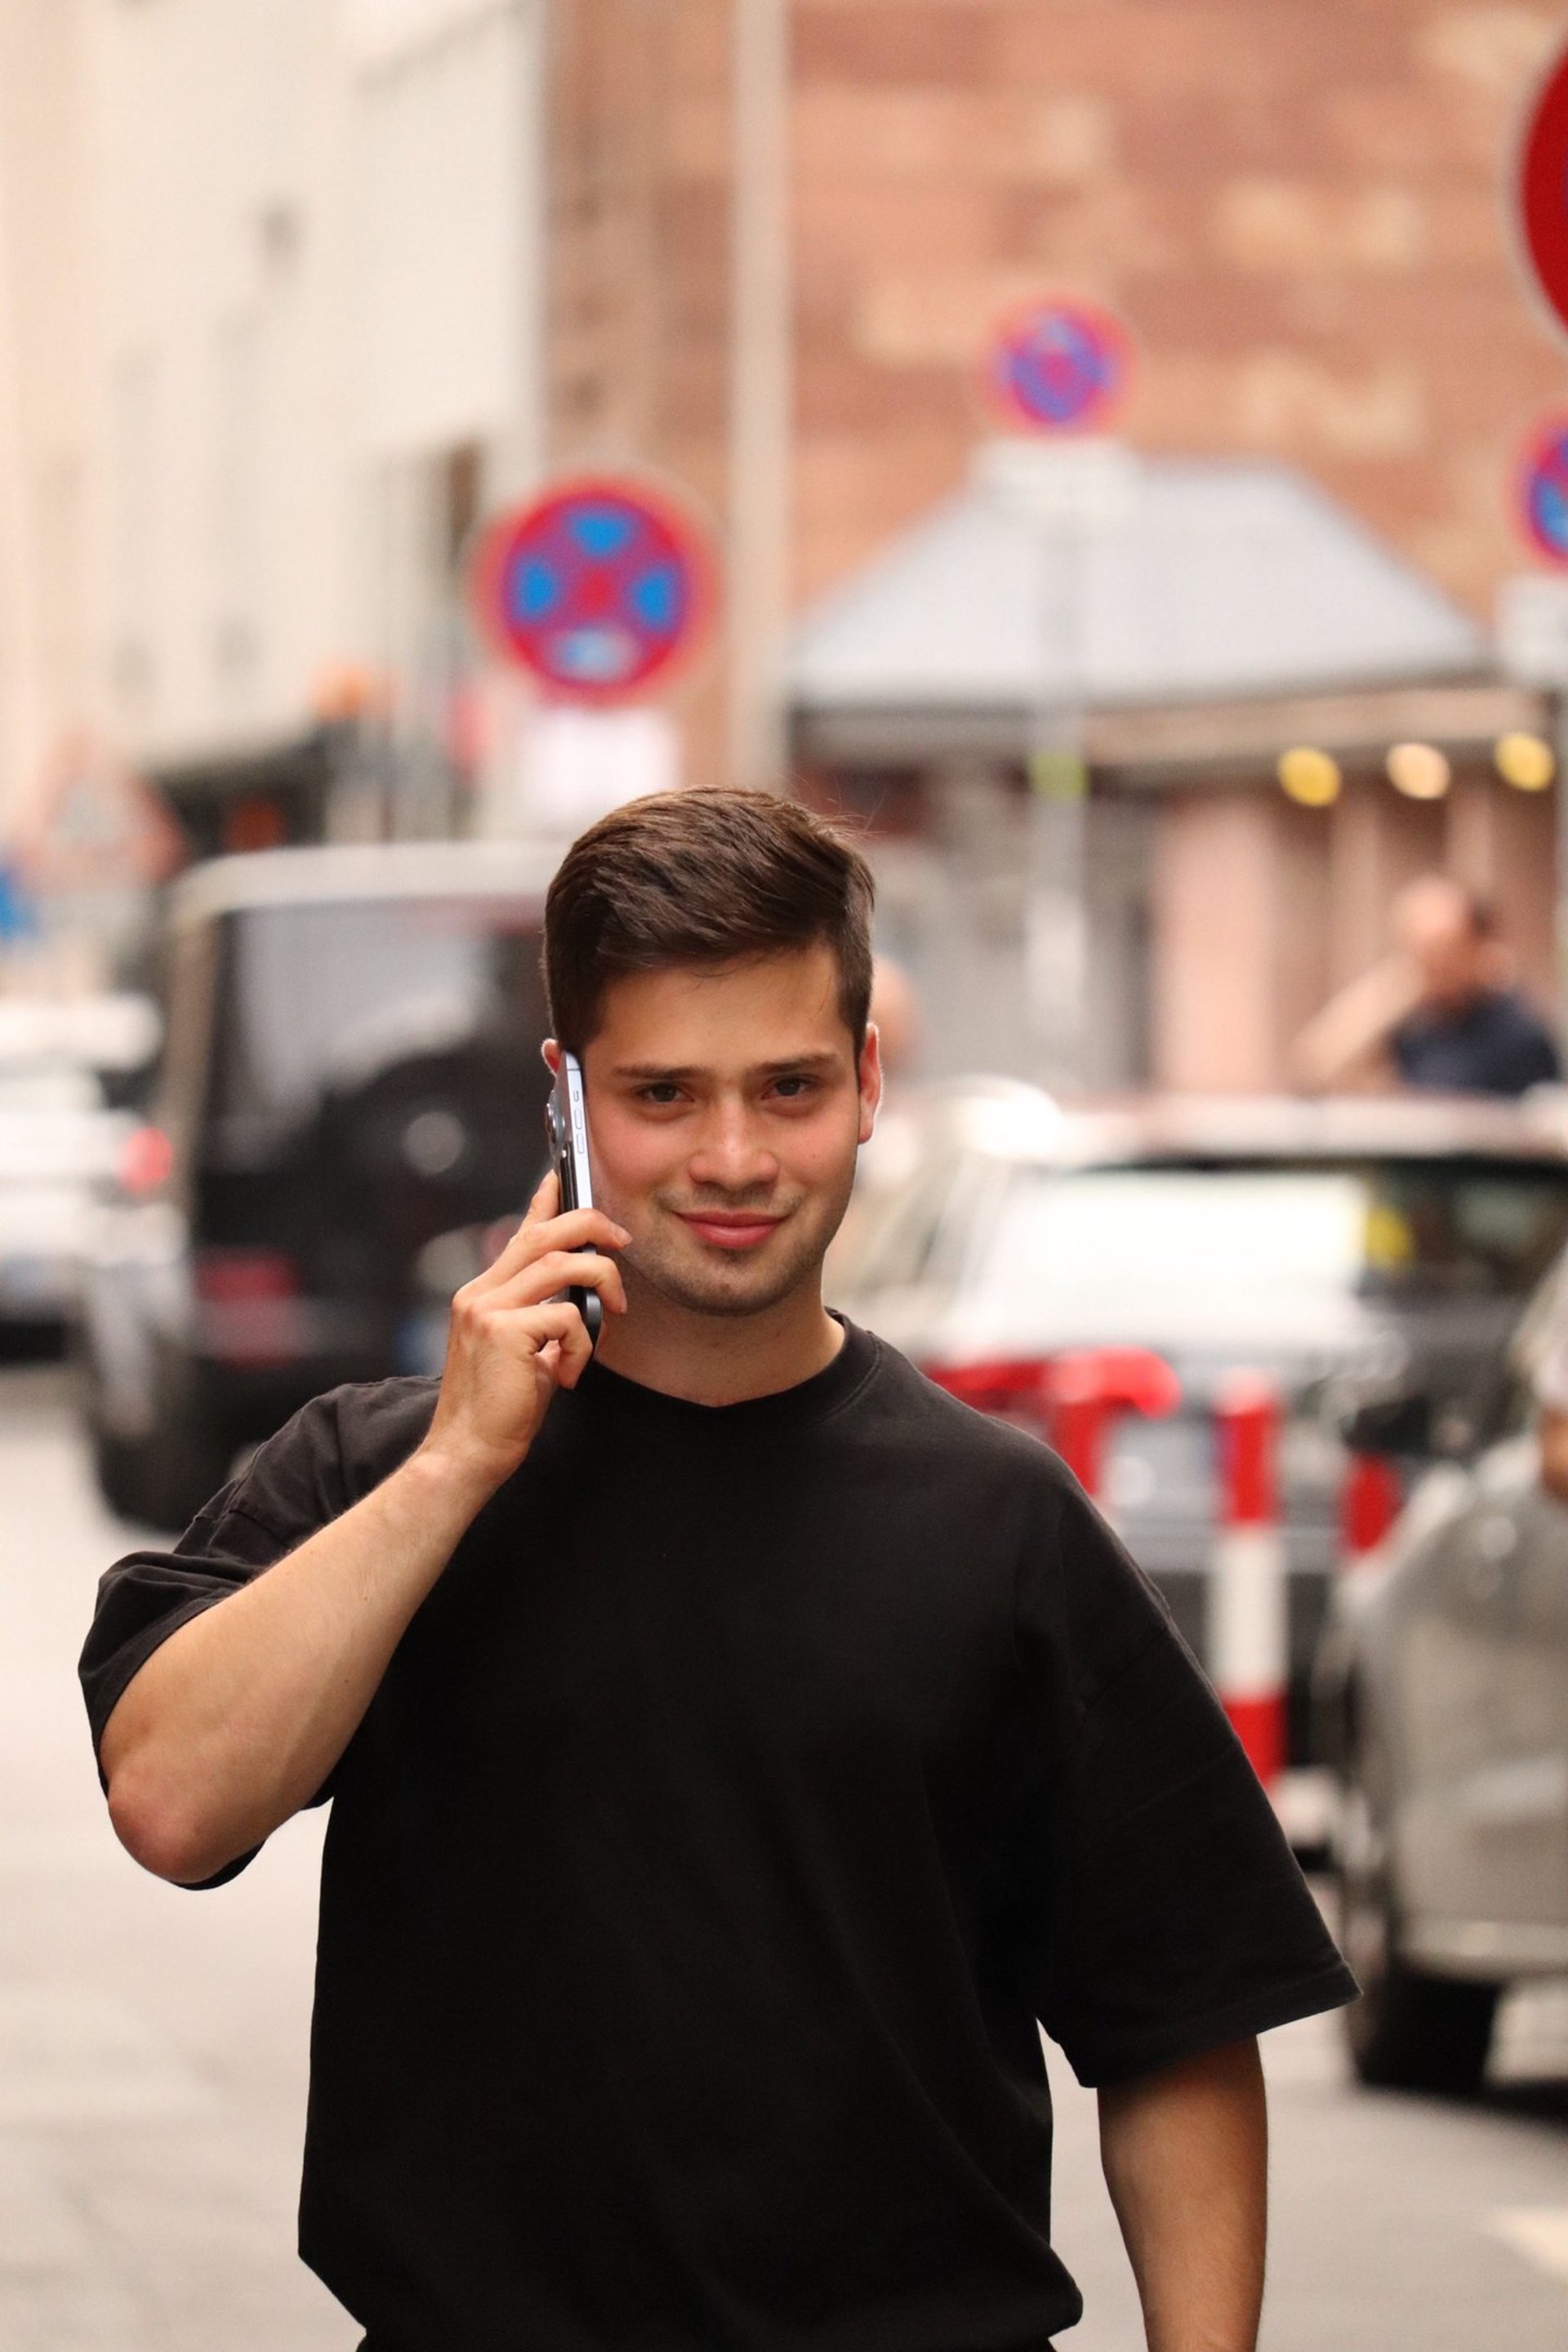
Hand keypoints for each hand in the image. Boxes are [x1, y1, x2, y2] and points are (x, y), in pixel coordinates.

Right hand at [417, 1171, 628, 1495]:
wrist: (467, 1452)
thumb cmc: (501, 1408)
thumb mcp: (525, 1351)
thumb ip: (543, 1317)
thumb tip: (585, 1295)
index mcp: (482, 1293)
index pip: (519, 1233)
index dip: (545, 1201)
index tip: (562, 1174)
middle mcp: (479, 1292)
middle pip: (544, 1235)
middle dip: (591, 1226)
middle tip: (622, 1242)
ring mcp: (488, 1309)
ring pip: (562, 1265)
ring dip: (602, 1282)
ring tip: (615, 1310)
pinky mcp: (504, 1331)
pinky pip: (568, 1317)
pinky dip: (583, 1344)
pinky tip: (569, 1375)